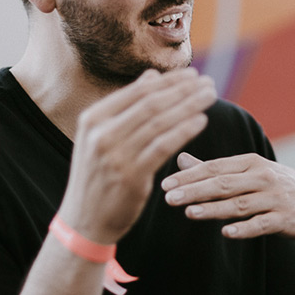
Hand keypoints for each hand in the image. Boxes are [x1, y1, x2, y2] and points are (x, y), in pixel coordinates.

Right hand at [58, 69, 216, 243]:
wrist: (84, 219)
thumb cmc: (99, 175)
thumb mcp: (102, 137)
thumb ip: (127, 106)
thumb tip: (151, 75)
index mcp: (92, 119)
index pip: (137, 92)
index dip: (169, 81)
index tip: (193, 74)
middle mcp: (101, 134)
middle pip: (151, 104)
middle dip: (183, 90)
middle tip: (208, 83)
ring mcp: (115, 155)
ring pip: (160, 123)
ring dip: (189, 106)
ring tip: (210, 96)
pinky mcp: (131, 176)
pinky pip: (163, 147)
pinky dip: (184, 131)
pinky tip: (201, 121)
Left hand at [161, 152, 294, 242]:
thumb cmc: (278, 188)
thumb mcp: (251, 173)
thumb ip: (216, 169)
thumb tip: (180, 159)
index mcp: (251, 163)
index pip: (215, 167)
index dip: (189, 176)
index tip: (165, 184)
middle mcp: (263, 177)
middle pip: (223, 184)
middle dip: (194, 191)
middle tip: (168, 198)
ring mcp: (275, 198)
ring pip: (239, 204)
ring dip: (213, 209)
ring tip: (189, 213)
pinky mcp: (286, 219)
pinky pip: (262, 224)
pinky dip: (245, 228)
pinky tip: (226, 233)